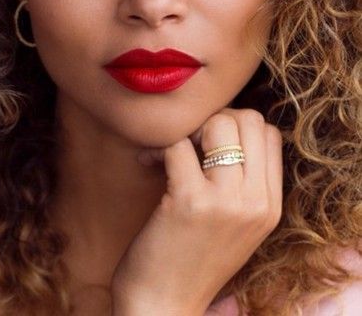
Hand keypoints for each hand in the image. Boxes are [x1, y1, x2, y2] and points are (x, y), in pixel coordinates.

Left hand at [110, 107, 282, 314]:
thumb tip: (226, 126)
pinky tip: (147, 164)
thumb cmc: (194, 258)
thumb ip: (244, 181)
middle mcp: (256, 202)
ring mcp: (226, 202)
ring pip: (218, 124)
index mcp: (270, 206)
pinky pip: (178, 145)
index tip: (210, 142)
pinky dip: (157, 148)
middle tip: (191, 142)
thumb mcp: (238, 224)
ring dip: (188, 131)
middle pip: (249, 120)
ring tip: (170, 152)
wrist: (164, 306)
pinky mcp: (190, 201)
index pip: (270, 133)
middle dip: (215, 120)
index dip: (238, 126)